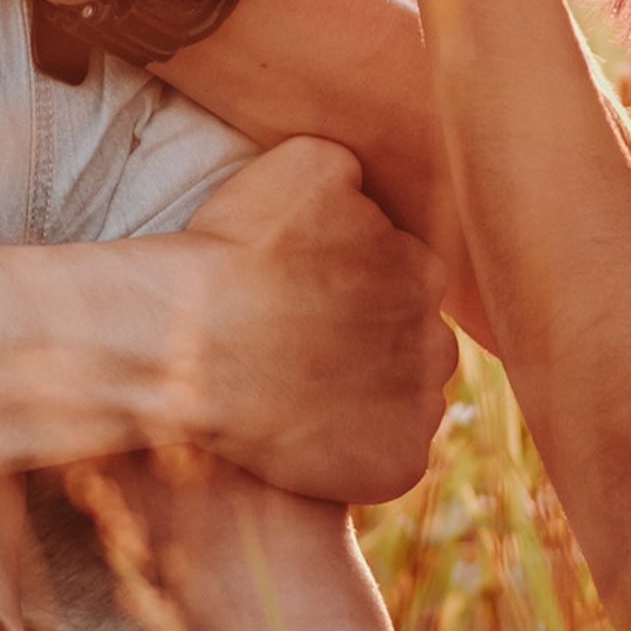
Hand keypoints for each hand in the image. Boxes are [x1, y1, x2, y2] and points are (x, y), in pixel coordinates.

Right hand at [176, 138, 453, 502]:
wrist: (192, 345)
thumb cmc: (236, 249)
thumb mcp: (306, 165)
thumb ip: (356, 174)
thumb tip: (369, 191)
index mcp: (424, 268)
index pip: (409, 273)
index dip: (358, 283)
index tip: (311, 294)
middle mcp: (438, 337)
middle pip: (416, 338)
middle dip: (373, 338)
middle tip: (306, 343)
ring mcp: (421, 408)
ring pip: (408, 396)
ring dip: (372, 392)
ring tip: (303, 388)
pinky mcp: (398, 465)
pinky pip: (391, 457)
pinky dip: (358, 450)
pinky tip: (305, 432)